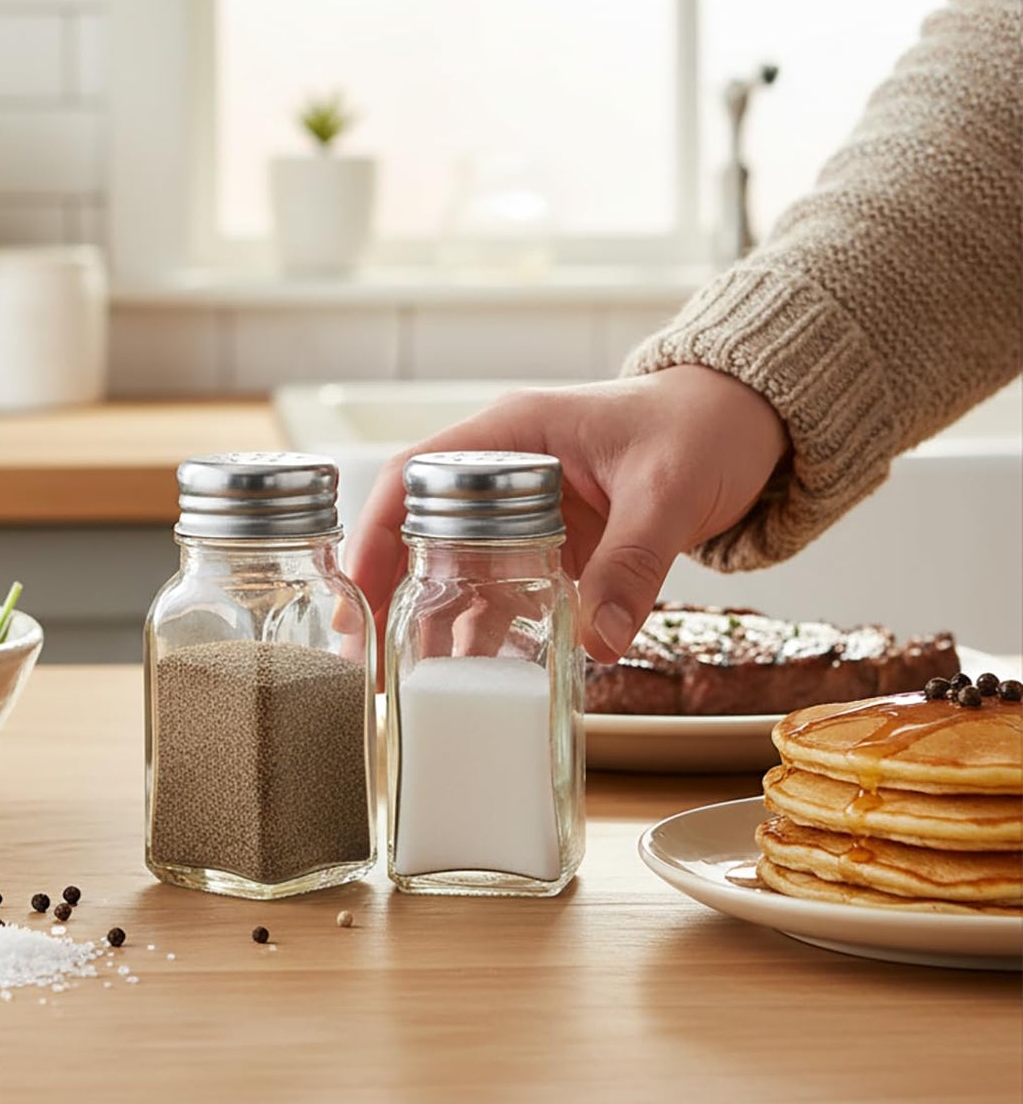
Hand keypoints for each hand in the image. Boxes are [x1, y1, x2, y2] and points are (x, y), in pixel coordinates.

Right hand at [347, 365, 788, 663]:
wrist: (747, 426)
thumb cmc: (703, 427)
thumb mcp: (669, 489)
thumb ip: (634, 560)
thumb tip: (600, 638)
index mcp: (514, 433)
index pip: (417, 473)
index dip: (377, 529)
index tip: (357, 586)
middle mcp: (507, 472)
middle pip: (421, 529)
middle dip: (388, 589)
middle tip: (361, 649)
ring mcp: (527, 514)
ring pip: (458, 569)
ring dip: (430, 619)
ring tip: (401, 675)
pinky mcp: (554, 548)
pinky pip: (506, 593)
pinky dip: (487, 632)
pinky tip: (472, 676)